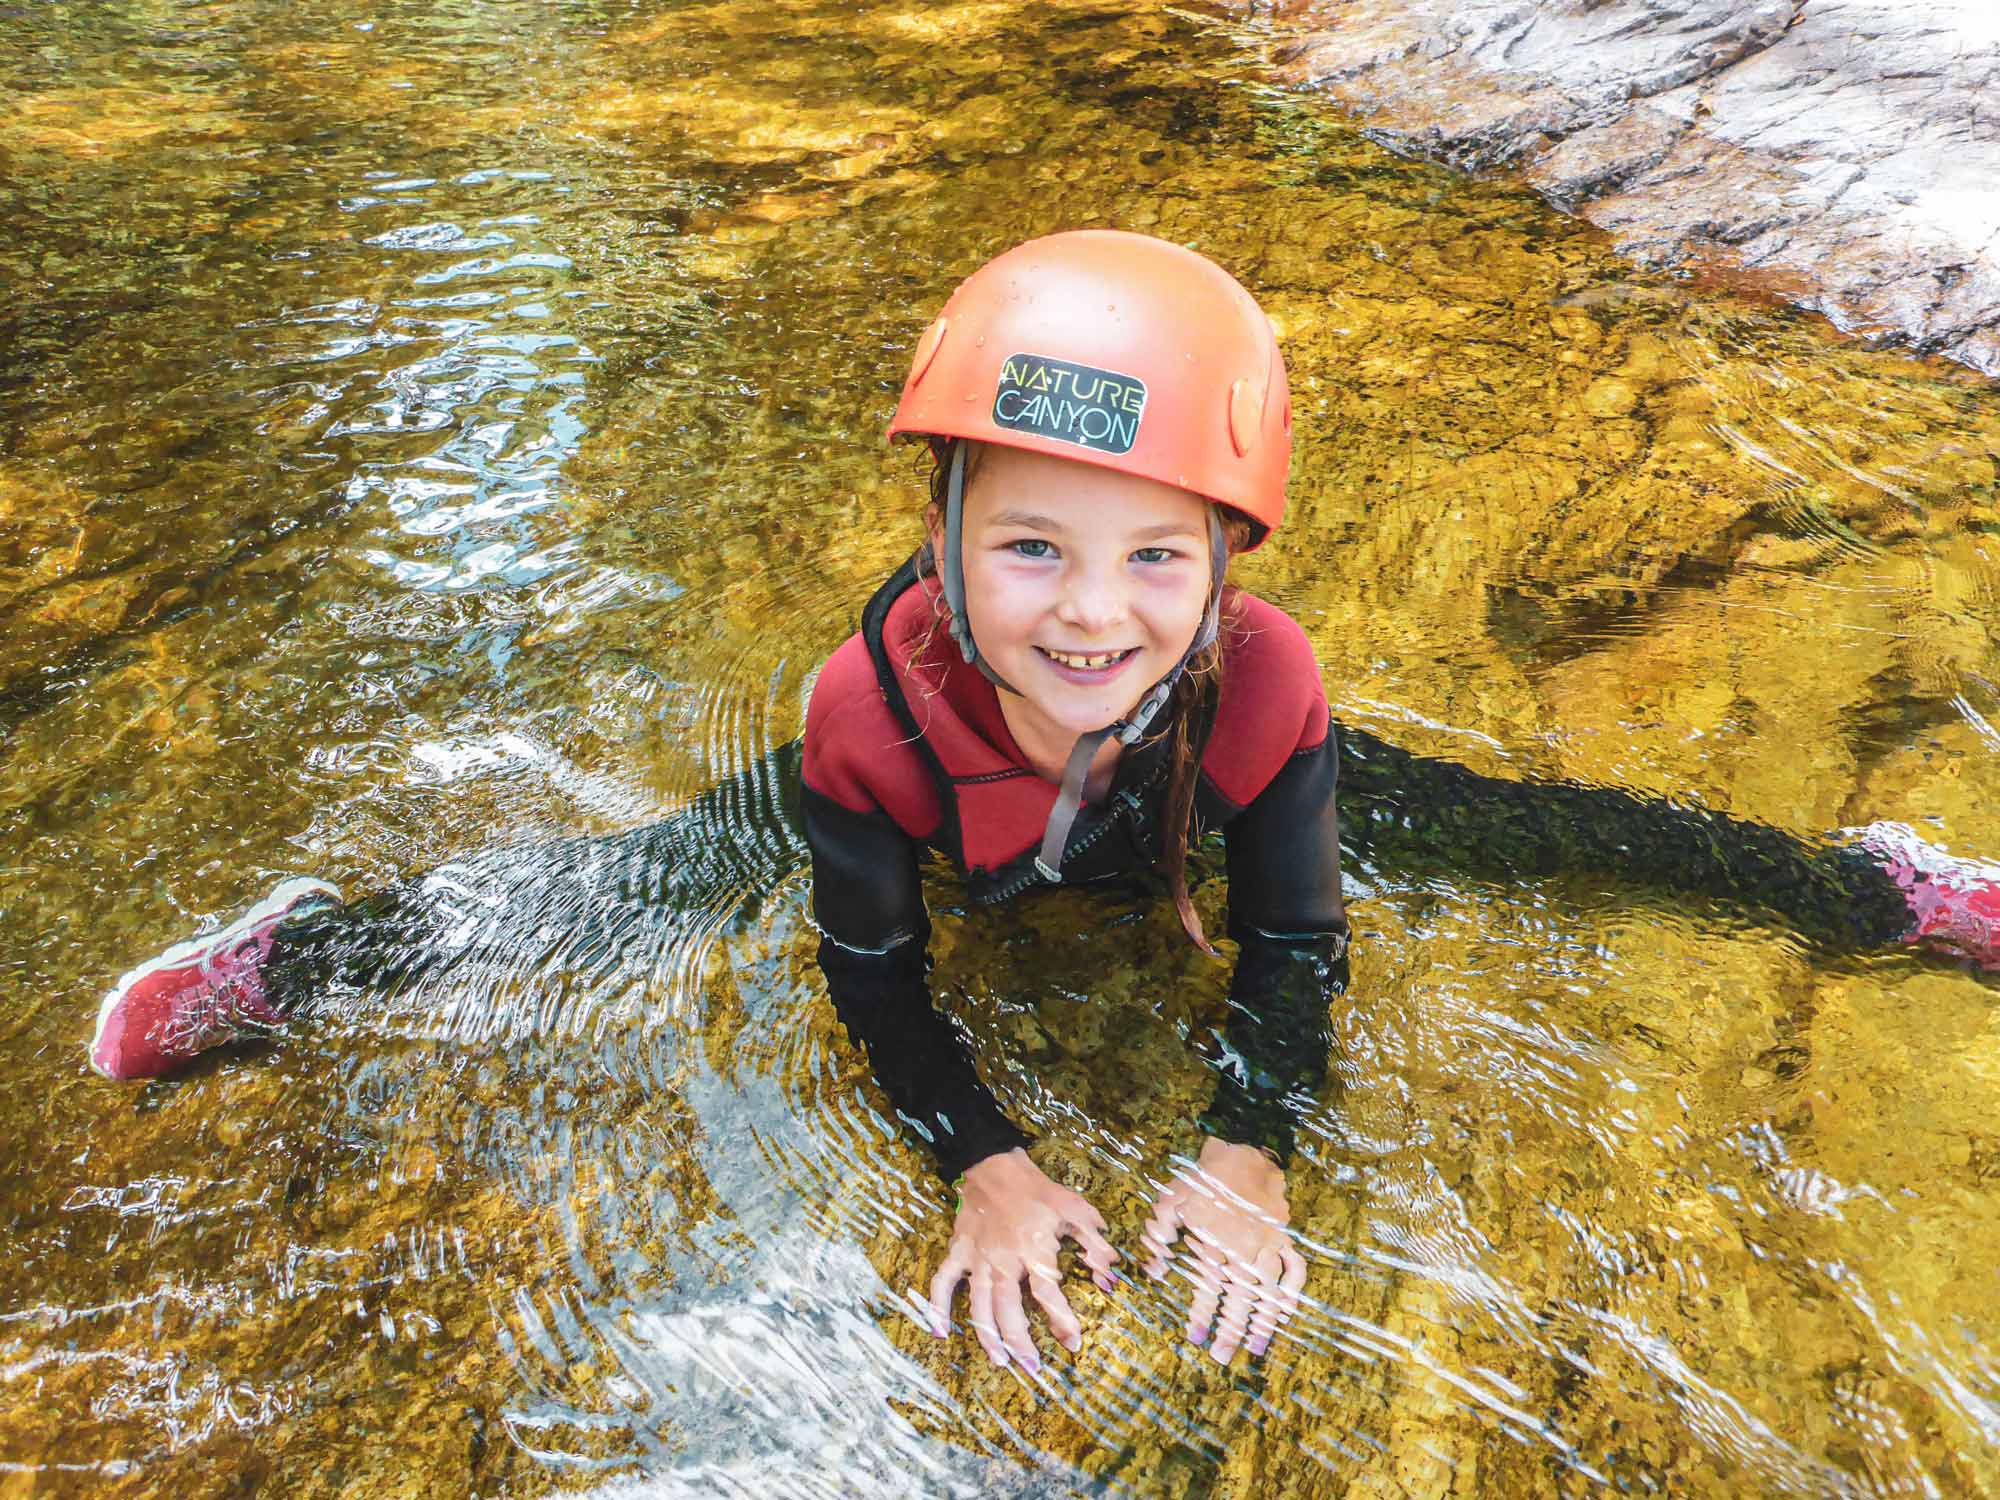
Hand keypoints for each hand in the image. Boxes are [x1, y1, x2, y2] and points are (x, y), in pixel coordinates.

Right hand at [927, 1148, 1118, 1371]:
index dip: (1061, 1320)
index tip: (1072, 1342)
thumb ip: (1094, 1243)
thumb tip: (1110, 1273)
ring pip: (978, 1302)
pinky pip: (943, 1281)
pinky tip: (938, 1331)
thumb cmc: (1037, 1191)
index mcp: (1033, 1249)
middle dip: (1020, 1340)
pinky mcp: (959, 1251)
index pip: (1048, 1293)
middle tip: (1031, 1367)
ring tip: (999, 1360)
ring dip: (987, 1333)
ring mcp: (977, 1257)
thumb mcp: (1074, 1210)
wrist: (994, 1166)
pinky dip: (937, 1306)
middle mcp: (1004, 1259)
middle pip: (1009, 1307)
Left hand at [1142, 1136, 1305, 1364]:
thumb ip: (1159, 1236)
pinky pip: (1295, 1268)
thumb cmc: (1202, 1178)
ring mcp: (1268, 1243)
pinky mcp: (1284, 1235)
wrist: (1241, 1149)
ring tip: (1255, 1347)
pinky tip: (1288, 1312)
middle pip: (1237, 1298)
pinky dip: (1293, 1291)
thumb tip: (1154, 1272)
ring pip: (1266, 1290)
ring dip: (1261, 1321)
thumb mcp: (1170, 1200)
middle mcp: (1243, 1247)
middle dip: (1229, 1330)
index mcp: (1214, 1241)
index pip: (1207, 1288)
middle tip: (1223, 1358)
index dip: (1200, 1315)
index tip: (1194, 1338)